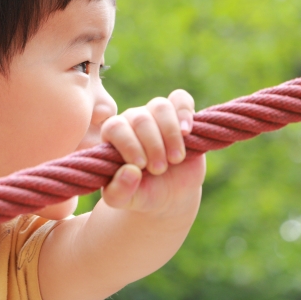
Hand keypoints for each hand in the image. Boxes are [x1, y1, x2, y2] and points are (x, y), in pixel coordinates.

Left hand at [100, 89, 205, 214]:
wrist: (168, 194)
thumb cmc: (140, 193)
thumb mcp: (124, 200)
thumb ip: (119, 191)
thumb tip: (130, 172)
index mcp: (113, 136)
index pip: (115, 127)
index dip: (128, 144)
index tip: (139, 166)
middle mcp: (132, 120)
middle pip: (140, 119)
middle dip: (152, 146)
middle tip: (159, 169)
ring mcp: (156, 115)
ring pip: (160, 107)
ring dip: (170, 134)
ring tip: (175, 159)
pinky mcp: (180, 115)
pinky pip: (180, 99)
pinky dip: (184, 112)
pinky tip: (186, 133)